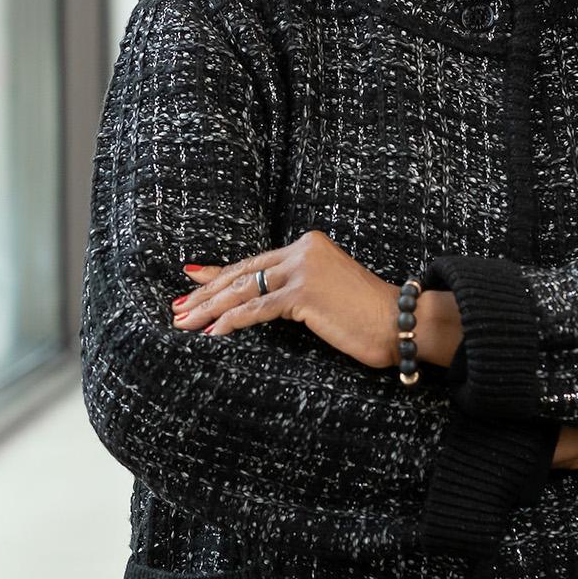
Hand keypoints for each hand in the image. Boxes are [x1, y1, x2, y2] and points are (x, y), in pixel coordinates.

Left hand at [173, 231, 418, 368]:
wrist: (399, 321)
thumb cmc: (367, 315)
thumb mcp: (327, 291)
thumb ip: (297, 289)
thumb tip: (258, 301)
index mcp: (309, 245)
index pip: (254, 262)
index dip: (219, 274)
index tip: (191, 280)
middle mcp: (304, 250)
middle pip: (243, 274)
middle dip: (205, 294)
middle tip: (178, 308)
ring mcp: (304, 270)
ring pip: (244, 291)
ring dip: (209, 309)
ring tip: (184, 322)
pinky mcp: (304, 294)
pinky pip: (257, 309)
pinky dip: (232, 322)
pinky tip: (212, 332)